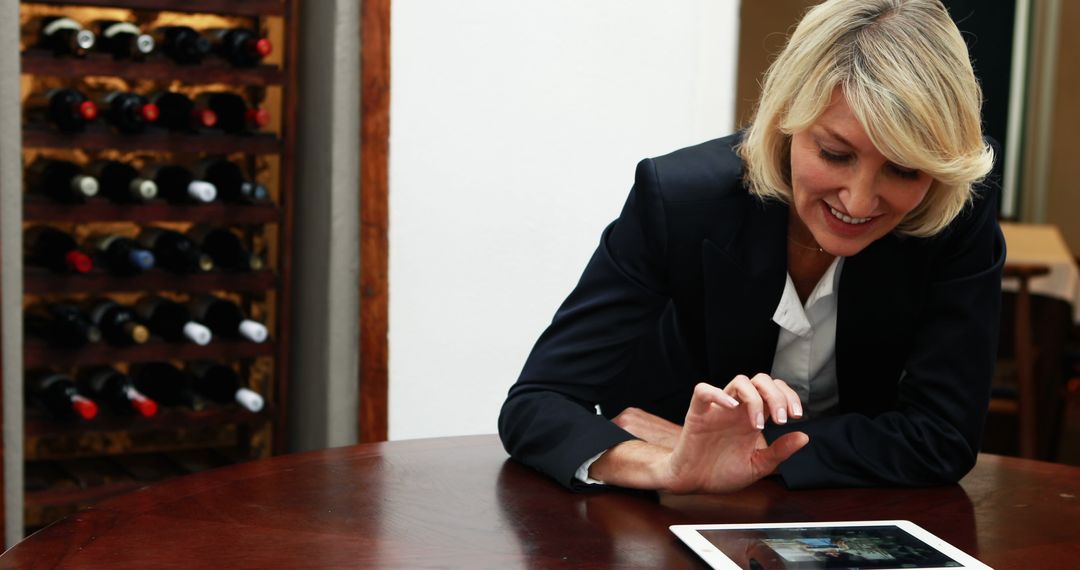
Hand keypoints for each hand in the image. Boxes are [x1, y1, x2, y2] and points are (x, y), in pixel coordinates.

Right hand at [590, 375, 807, 493]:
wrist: (694, 484)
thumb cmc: (722, 473)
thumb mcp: (757, 466)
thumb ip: (779, 451)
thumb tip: (805, 436)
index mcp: (753, 418)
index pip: (775, 390)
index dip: (789, 396)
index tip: (796, 416)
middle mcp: (738, 409)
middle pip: (760, 380)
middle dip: (777, 395)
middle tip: (782, 420)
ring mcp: (718, 409)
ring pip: (738, 381)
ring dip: (754, 398)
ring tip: (759, 424)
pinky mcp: (698, 414)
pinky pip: (703, 391)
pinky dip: (717, 393)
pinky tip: (730, 406)